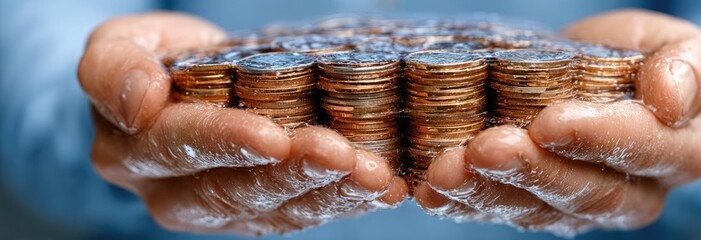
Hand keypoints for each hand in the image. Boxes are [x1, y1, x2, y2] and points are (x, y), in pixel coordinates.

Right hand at [78, 12, 406, 235]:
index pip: (179, 148)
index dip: (226, 143)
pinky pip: (302, 215)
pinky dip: (346, 201)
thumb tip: (138, 99)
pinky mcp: (259, 216)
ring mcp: (219, 212)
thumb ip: (113, 67)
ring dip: (331, 193)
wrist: (183, 89)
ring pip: (276, 211)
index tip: (273, 136)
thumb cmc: (156, 60)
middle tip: (343, 155)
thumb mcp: (121, 44)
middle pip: (234, 191)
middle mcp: (171, 195)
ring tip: (375, 174)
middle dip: (294, 173)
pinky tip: (382, 187)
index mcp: (131, 151)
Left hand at [414, 9, 700, 235]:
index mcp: (676, 153)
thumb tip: (670, 101)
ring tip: (448, 168)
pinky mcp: (537, 212)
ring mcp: (580, 210)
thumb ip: (689, 69)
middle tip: (487, 148)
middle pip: (583, 193)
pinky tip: (432, 188)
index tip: (549, 121)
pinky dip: (462, 202)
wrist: (602, 81)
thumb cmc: (641, 60)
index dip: (594, 138)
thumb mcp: (678, 47)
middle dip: (531, 172)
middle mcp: (632, 195)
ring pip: (535, 210)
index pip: (640, 150)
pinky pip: (500, 212)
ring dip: (487, 190)